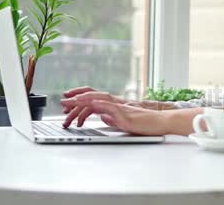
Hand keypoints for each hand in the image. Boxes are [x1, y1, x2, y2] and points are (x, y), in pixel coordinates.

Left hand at [61, 86, 176, 127]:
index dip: (80, 100)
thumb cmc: (146, 125)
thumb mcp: (125, 123)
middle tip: (62, 102)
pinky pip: (108, 106)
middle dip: (76, 99)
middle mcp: (116, 105)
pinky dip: (97, 103)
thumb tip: (103, 117)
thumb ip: (113, 119)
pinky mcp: (124, 114)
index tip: (67, 103)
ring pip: (97, 100)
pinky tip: (88, 103)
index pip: (94, 101)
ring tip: (69, 101)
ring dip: (82, 100)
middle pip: (93, 98)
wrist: (161, 124)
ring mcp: (120, 108)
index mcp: (115, 108)